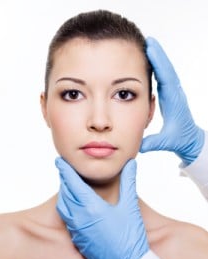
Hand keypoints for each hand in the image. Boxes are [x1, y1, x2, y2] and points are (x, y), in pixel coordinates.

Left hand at [55, 157, 148, 258]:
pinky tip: (73, 204)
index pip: (73, 183)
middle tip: (64, 168)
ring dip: (64, 193)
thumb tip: (131, 164)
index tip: (59, 160)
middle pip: (65, 193)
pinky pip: (66, 218)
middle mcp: (79, 217)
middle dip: (64, 179)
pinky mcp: (77, 238)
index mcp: (91, 207)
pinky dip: (66, 206)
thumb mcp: (130, 206)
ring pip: (63, 206)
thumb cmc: (130, 236)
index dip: (65, 170)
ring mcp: (76, 229)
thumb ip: (128, 182)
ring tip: (67, 184)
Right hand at [140, 37, 203, 164]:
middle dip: (158, 55)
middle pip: (167, 69)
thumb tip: (140, 145)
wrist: (190, 139)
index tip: (150, 48)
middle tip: (148, 40)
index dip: (158, 62)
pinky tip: (150, 62)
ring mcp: (173, 93)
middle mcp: (175, 93)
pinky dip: (157, 67)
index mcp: (174, 101)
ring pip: (166, 71)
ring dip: (157, 59)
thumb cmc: (180, 139)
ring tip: (147, 46)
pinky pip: (164, 77)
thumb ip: (154, 142)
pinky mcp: (170, 94)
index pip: (166, 77)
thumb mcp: (167, 141)